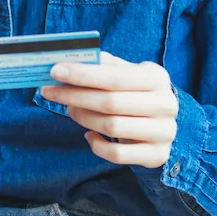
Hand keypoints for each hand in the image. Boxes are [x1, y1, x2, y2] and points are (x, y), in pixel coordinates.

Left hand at [39, 50, 178, 168]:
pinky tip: (89, 134)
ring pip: (112, 127)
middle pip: (110, 102)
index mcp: (157, 78)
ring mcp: (163, 132)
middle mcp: (164, 105)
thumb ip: (105, 66)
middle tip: (51, 92)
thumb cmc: (138, 93)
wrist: (165, 124)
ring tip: (70, 109)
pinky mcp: (156, 155)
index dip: (83, 74)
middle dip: (74, 96)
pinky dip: (97, 145)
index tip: (55, 71)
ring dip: (83, 117)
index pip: (114, 76)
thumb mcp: (129, 74)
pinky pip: (117, 155)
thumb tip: (72, 59)